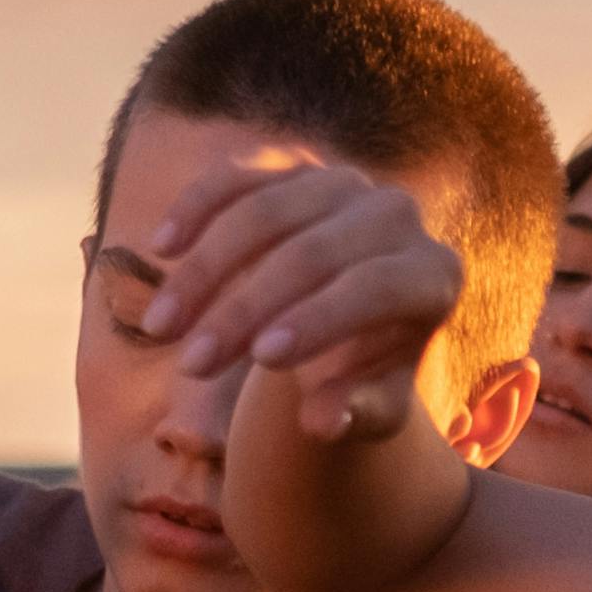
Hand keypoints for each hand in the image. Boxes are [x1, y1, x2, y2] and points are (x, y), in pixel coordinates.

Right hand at [143, 156, 464, 477]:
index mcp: (432, 273)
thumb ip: (357, 412)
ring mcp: (342, 184)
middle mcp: (395, 215)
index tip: (263, 362)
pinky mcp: (293, 168)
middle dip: (244, 310)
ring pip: (263, 213)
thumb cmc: (368, 371)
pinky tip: (160, 249)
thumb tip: (322, 423)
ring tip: (160, 330)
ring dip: (204, 272)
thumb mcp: (373, 405)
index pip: (375, 288)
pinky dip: (194, 208)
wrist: (354, 320)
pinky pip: (236, 177)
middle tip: (191, 366)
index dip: (320, 320)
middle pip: (312, 253)